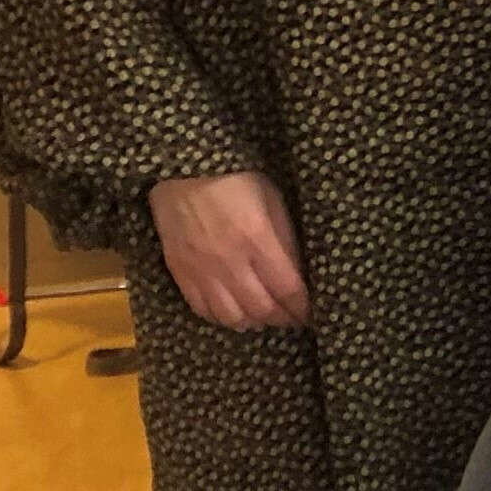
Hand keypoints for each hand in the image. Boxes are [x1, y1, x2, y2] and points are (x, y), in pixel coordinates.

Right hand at [148, 171, 308, 328]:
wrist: (181, 167)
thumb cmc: (235, 178)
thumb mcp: (272, 199)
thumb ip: (285, 239)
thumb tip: (298, 274)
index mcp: (257, 240)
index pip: (288, 290)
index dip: (302, 309)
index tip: (309, 314)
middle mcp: (230, 262)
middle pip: (262, 309)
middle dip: (281, 319)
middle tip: (290, 318)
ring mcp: (202, 270)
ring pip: (231, 317)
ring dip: (253, 322)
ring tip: (263, 318)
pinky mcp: (180, 271)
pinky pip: (202, 309)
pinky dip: (222, 318)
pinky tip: (233, 313)